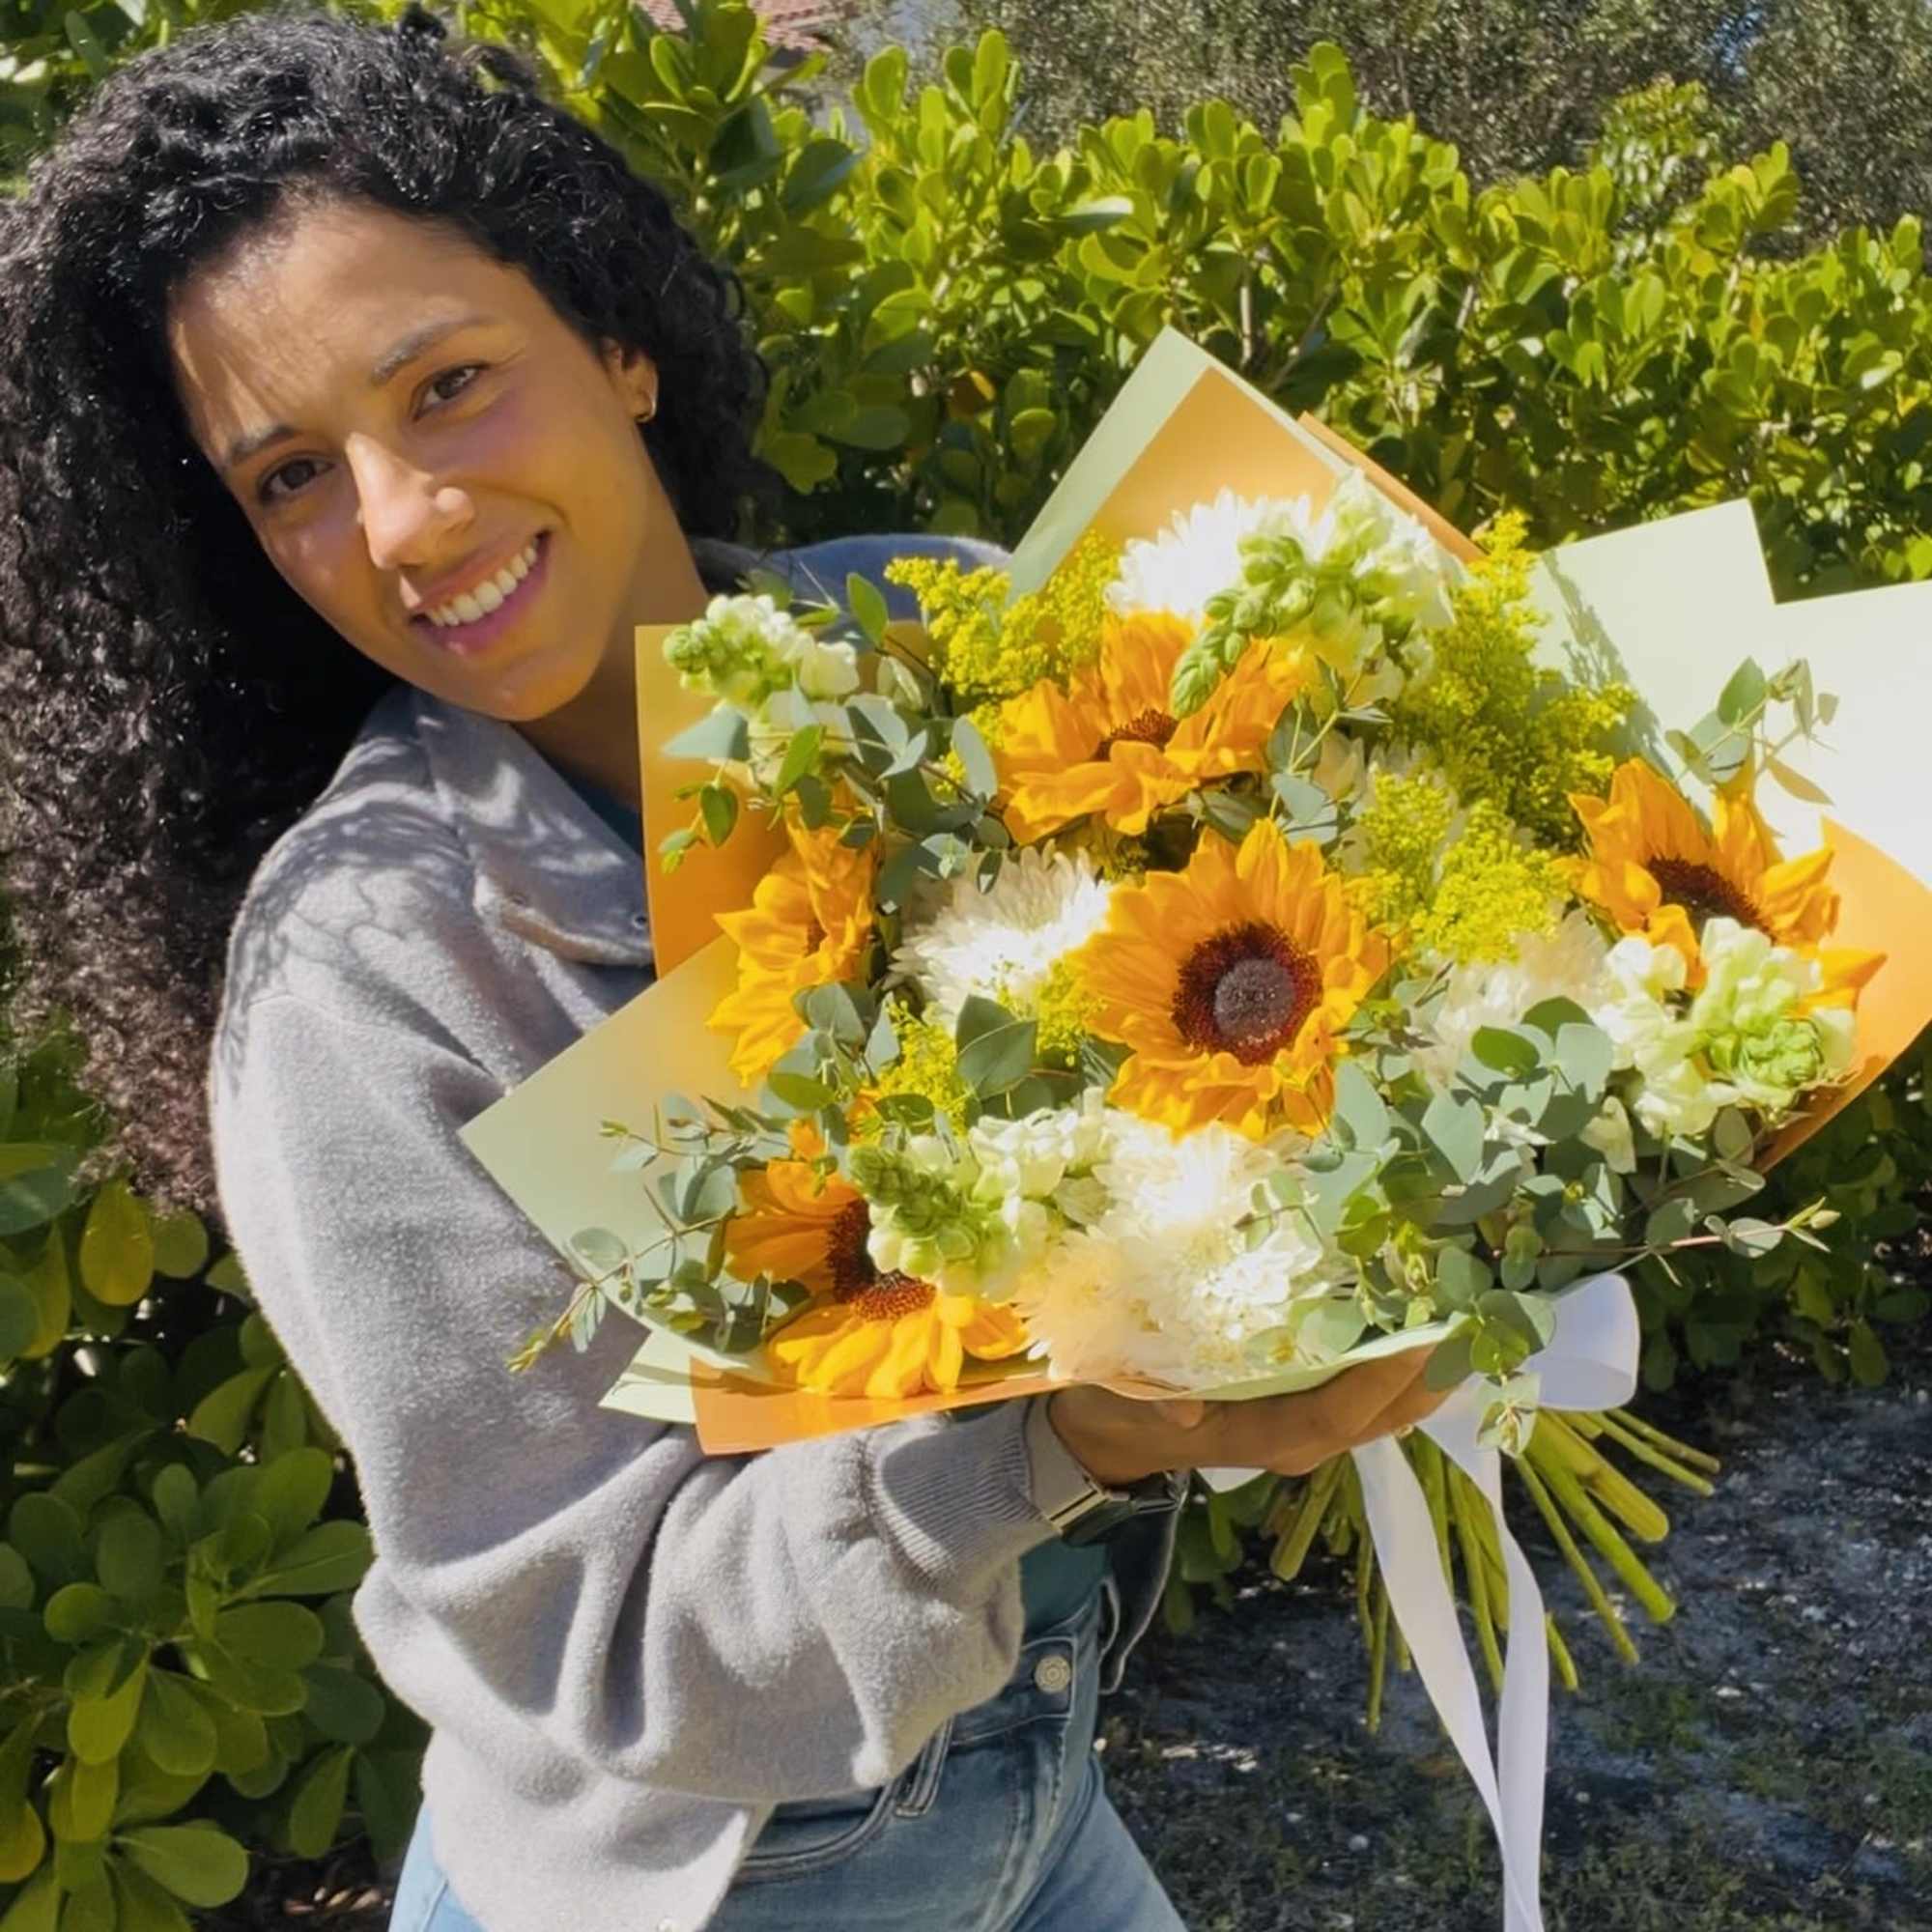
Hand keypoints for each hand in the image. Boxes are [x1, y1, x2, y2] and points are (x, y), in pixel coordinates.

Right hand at [1046, 1349, 1448, 1488]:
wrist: (1109, 1434)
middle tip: (1477, 1311)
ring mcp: (1306, 1424)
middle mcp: (1299, 1438)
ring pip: (1386, 1407)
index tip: (1423, 1334)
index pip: (1337, 1413)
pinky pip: (1370, 1391)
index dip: (1381, 1380)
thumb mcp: (1122, 1399)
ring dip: (1429, 1367)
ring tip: (1473, 1311)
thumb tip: (1187, 1406)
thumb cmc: (1119, 1406)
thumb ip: (1154, 1402)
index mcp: (1263, 1436)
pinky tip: (1428, 1319)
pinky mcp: (1306, 1406)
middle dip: (1431, 1370)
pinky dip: (1404, 1362)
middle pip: (1382, 1414)